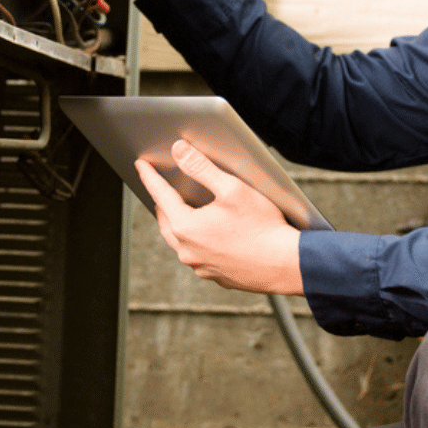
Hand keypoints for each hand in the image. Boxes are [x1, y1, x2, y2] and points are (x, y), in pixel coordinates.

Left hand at [137, 140, 303, 294]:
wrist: (286, 265)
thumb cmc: (262, 226)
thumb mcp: (231, 188)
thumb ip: (201, 167)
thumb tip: (179, 151)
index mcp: (186, 227)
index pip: (160, 194)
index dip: (150, 176)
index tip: (141, 165)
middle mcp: (187, 250)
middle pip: (165, 220)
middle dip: (161, 202)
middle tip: (159, 188)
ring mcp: (200, 266)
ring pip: (179, 241)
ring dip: (176, 223)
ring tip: (179, 210)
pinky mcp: (216, 276)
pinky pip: (197, 255)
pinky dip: (195, 241)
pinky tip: (206, 235)